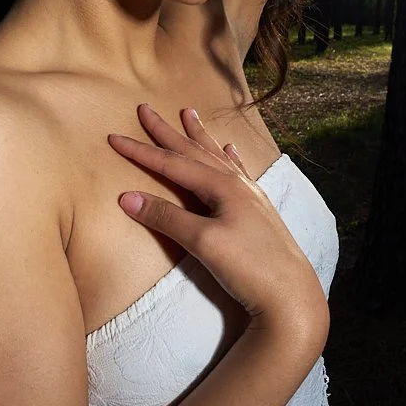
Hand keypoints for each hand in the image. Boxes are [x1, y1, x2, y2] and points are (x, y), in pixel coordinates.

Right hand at [108, 105, 328, 351]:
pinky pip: (238, 172)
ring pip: (217, 157)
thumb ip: (166, 217)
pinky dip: (228, 158)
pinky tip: (230, 149)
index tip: (114, 137)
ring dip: (199, 137)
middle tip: (145, 109)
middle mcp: (237, 184)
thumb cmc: (248, 267)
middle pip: (194, 152)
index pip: (172, 164)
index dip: (141, 151)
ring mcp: (251, 196)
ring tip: (188, 113)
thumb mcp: (202, 242)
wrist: (291, 296)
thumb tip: (127, 197)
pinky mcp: (259, 211)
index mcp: (222, 186)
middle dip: (167, 131)